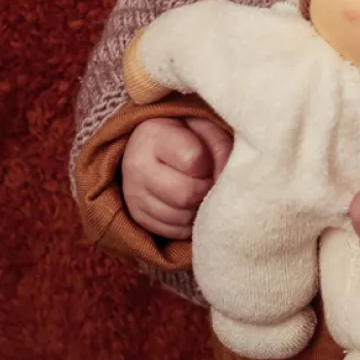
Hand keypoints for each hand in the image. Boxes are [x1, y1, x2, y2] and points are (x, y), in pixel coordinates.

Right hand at [121, 117, 232, 238]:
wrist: (154, 144)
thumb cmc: (187, 132)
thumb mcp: (205, 127)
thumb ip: (220, 147)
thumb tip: (226, 181)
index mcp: (153, 135)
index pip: (193, 160)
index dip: (211, 164)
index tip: (213, 160)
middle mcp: (136, 166)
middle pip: (185, 195)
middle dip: (207, 191)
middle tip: (211, 181)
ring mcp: (133, 194)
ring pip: (180, 218)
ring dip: (200, 208)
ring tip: (203, 191)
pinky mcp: (137, 216)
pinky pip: (173, 231)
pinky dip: (190, 222)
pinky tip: (192, 204)